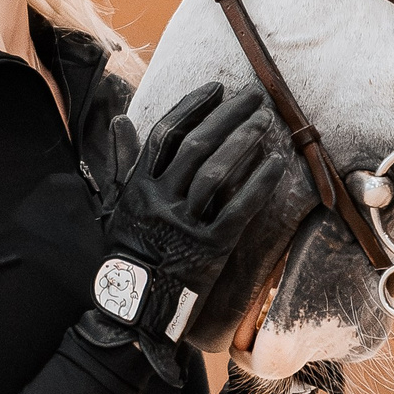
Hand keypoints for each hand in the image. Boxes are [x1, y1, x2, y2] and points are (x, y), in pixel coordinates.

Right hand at [75, 83, 286, 385]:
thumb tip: (121, 118)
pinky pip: (238, 209)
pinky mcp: (209, 248)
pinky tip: (277, 163)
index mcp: (137, 186)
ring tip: (266, 121)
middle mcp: (159, 201)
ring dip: (243, 142)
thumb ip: (120, 161)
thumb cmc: (129, 248)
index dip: (192, 107)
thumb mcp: (115, 204)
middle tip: (254, 96)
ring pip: (215, 173)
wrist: (135, 305)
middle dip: (227, 116)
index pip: (165, 135)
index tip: (217, 88)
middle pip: (195, 146)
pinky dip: (259, 183)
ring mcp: (184, 225)